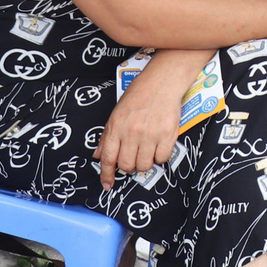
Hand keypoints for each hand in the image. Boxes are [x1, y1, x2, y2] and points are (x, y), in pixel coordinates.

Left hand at [94, 50, 204, 188]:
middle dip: (129, 166)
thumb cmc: (139, 95)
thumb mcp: (116, 113)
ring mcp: (151, 134)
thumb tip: (98, 156)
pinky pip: (163, 158)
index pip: (108, 158)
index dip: (106, 174)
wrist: (162, 82)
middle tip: (133, 157)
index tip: (107, 184)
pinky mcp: (168, 134)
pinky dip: (160, 155)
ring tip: (147, 149)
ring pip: (145, 165)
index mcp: (116, 127)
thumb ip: (107, 137)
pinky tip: (159, 145)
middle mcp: (132, 133)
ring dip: (145, 161)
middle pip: (127, 165)